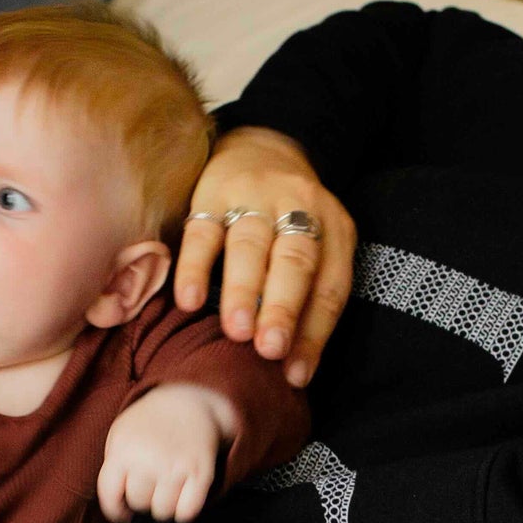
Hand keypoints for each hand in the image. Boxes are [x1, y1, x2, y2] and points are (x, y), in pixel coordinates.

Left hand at [97, 384, 234, 522]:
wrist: (190, 402)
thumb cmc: (150, 423)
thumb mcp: (120, 434)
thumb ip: (113, 467)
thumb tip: (118, 505)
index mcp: (123, 450)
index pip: (110, 495)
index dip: (115, 511)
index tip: (123, 514)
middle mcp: (149, 460)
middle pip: (139, 503)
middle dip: (143, 499)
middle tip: (151, 485)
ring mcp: (176, 467)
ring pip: (163, 511)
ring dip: (164, 505)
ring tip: (166, 489)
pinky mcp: (201, 473)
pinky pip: (187, 512)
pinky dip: (184, 511)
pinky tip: (182, 499)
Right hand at [174, 126, 354, 387]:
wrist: (261, 147)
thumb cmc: (291, 222)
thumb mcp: (316, 250)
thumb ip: (308, 300)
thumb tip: (291, 370)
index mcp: (335, 231)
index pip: (330, 287)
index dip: (313, 334)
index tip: (294, 374)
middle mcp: (300, 209)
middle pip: (295, 260)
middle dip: (283, 307)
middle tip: (268, 349)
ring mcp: (256, 197)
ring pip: (251, 243)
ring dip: (242, 290)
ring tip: (235, 331)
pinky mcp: (212, 190)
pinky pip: (203, 230)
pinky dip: (195, 266)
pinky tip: (187, 301)